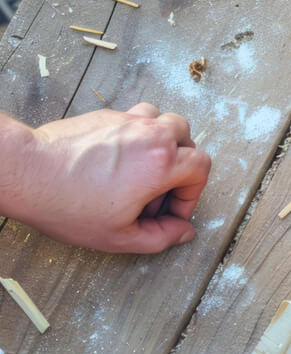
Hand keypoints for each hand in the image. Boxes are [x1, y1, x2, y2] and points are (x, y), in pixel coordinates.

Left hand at [17, 103, 209, 252]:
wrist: (26, 173)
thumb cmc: (68, 204)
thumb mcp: (121, 237)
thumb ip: (162, 237)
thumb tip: (183, 232)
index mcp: (161, 164)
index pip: (201, 168)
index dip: (192, 194)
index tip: (171, 211)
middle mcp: (149, 135)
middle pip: (186, 138)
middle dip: (181, 165)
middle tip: (159, 190)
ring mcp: (126, 121)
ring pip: (162, 120)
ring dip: (163, 142)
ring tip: (146, 167)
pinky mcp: (104, 116)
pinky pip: (135, 118)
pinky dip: (137, 136)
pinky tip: (120, 159)